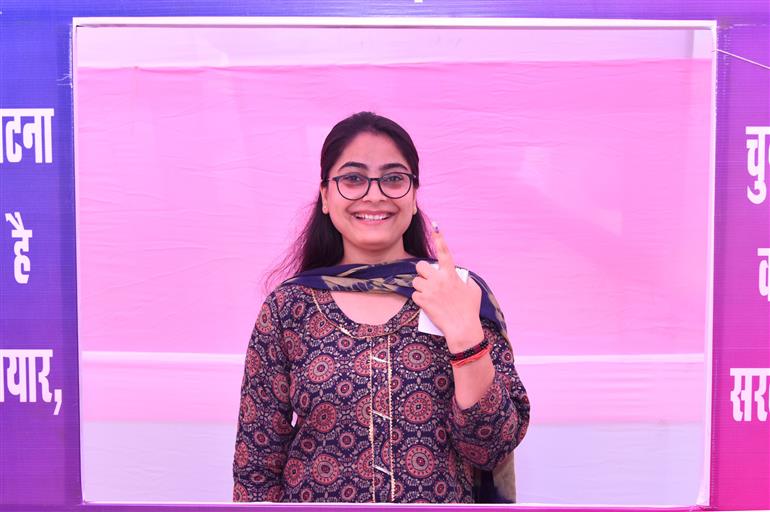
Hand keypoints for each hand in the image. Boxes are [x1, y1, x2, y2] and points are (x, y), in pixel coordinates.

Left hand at [412, 223, 483, 352]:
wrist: (462, 329)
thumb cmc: (470, 310)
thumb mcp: (473, 291)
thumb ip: (465, 280)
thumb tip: (459, 277)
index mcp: (451, 275)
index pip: (444, 253)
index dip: (440, 240)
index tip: (435, 228)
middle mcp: (439, 279)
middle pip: (421, 266)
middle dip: (422, 272)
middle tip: (428, 280)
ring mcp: (429, 290)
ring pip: (415, 281)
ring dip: (420, 287)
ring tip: (428, 294)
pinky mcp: (422, 301)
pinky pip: (414, 295)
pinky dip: (419, 300)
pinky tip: (427, 305)